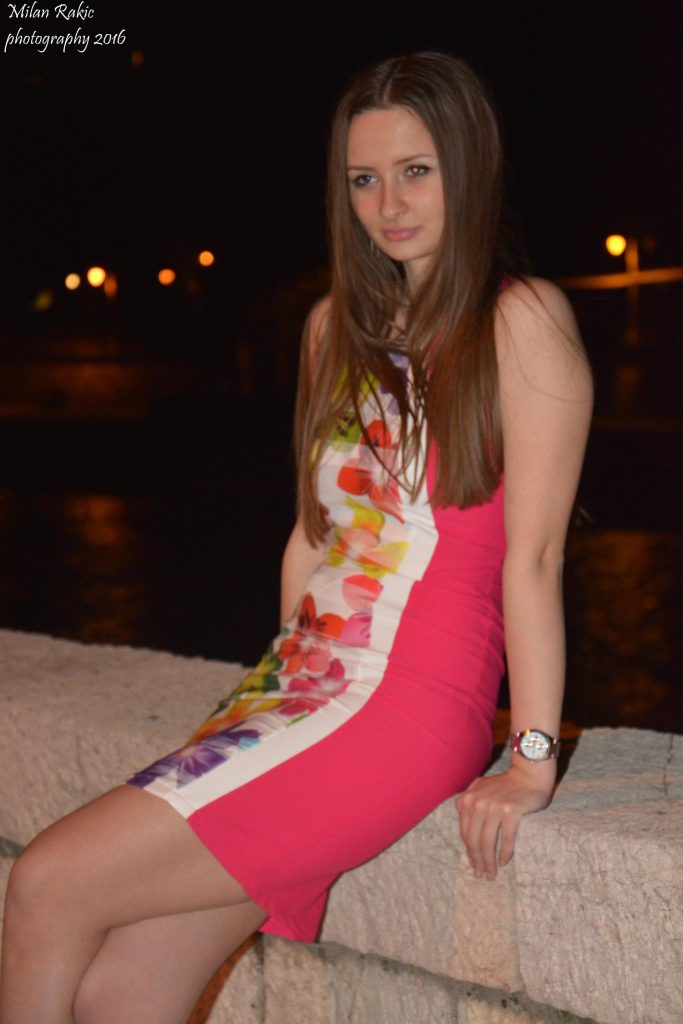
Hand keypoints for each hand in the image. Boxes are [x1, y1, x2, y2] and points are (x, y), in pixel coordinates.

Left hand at [455, 763, 555, 879]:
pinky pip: (506, 838)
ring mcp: (494, 807)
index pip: (465, 833)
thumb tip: (466, 838)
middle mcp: (478, 803)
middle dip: (477, 861)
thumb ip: (470, 807)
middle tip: (482, 875)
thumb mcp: (481, 791)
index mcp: (467, 799)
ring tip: (492, 874)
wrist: (528, 775)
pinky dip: (504, 853)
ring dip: (489, 862)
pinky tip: (503, 862)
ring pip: (487, 842)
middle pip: (474, 840)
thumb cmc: (505, 786)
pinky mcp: (511, 811)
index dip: (469, 852)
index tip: (474, 865)